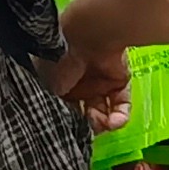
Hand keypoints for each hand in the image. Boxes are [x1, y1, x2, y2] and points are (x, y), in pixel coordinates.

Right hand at [45, 12, 132, 133]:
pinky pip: (121, 102)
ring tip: (105, 124)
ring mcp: (99, 82)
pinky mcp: (119, 79)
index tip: (71, 133)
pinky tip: (116, 121)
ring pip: (104, 111)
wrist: (84, 36)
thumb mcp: (46, 89)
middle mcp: (77, 84)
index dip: (69, 124)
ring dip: (105, 123)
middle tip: (88, 129)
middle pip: (85, 114)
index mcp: (56, 85)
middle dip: (88, 125)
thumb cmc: (56, 62)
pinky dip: (121, 115)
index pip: (64, 111)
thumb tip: (61, 127)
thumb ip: (54, 109)